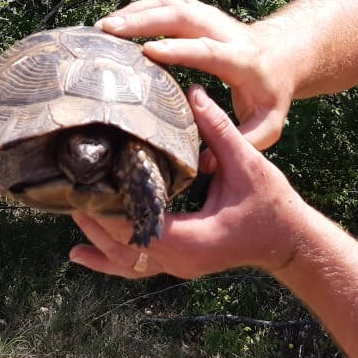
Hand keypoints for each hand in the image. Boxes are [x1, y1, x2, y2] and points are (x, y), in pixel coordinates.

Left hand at [69, 85, 306, 279]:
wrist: (290, 241)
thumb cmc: (272, 205)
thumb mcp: (246, 163)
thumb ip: (217, 128)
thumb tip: (194, 91)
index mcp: (190, 239)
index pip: (135, 227)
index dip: (107, 208)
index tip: (85, 184)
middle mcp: (178, 260)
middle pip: (122, 247)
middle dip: (93, 222)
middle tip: (68, 192)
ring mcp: (178, 266)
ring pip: (125, 263)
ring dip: (97, 242)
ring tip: (69, 218)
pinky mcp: (180, 262)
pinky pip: (137, 265)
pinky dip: (109, 258)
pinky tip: (82, 253)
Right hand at [97, 0, 291, 155]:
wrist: (284, 56)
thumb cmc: (271, 94)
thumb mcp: (268, 124)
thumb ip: (241, 141)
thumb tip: (206, 164)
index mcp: (239, 59)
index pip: (207, 50)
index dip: (179, 50)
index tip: (148, 51)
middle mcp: (222, 30)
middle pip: (183, 18)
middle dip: (145, 22)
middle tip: (108, 33)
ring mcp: (209, 17)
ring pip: (173, 3)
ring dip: (138, 9)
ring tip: (104, 25)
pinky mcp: (199, 11)